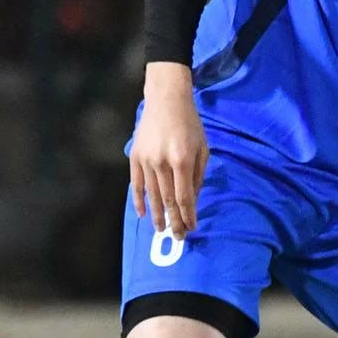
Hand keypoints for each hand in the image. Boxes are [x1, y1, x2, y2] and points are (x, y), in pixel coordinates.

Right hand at [129, 62, 207, 236]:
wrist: (166, 100)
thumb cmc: (190, 124)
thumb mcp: (203, 148)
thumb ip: (198, 176)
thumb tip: (193, 202)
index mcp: (182, 159)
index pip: (185, 196)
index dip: (188, 215)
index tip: (191, 228)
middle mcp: (162, 162)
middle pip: (168, 200)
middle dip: (174, 221)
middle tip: (177, 237)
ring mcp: (146, 160)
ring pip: (152, 195)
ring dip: (158, 215)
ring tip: (161, 231)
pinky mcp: (135, 156)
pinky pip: (136, 184)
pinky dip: (139, 201)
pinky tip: (143, 215)